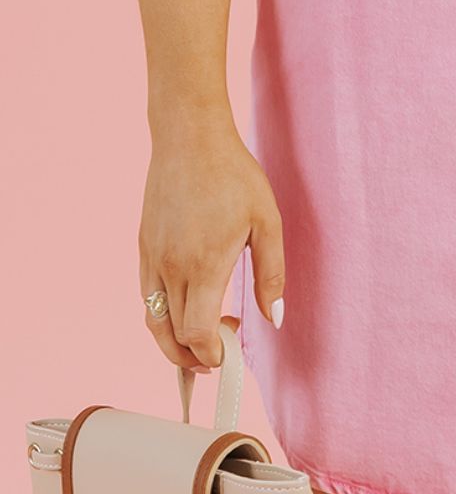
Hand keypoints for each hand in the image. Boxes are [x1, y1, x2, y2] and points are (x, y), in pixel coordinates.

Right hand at [139, 112, 284, 371]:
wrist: (189, 138)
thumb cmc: (233, 175)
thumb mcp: (267, 221)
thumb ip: (271, 274)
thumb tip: (274, 318)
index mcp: (203, 265)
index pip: (196, 334)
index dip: (212, 354)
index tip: (230, 351)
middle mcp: (170, 268)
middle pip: (172, 337)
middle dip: (195, 356)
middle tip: (220, 352)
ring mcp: (152, 258)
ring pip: (153, 321)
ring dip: (173, 343)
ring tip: (200, 343)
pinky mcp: (143, 247)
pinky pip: (147, 297)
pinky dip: (161, 316)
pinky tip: (186, 305)